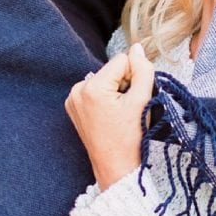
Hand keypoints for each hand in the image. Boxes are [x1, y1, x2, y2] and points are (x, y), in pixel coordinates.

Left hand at [65, 43, 155, 189]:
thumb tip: (137, 48)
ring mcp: (72, 99)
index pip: (122, 60)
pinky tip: (109, 116)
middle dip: (123, 84)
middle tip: (127, 109)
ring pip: (104, 79)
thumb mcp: (142, 100)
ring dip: (115, 91)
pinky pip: (94, 90)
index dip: (134, 76)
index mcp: (91, 87)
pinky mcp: (73, 107)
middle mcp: (77, 90)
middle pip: (111, 70)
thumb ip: (143, 70)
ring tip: (118, 114)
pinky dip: (104, 98)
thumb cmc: (130, 138)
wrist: (116, 167)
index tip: (134, 99)